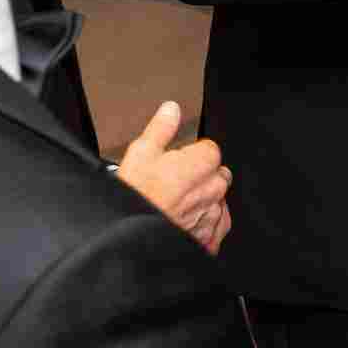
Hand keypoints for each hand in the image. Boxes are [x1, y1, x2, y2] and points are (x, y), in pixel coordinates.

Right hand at [115, 101, 232, 253]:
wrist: (129, 237)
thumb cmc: (135, 197)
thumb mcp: (141, 153)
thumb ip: (161, 128)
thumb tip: (171, 110)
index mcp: (201, 164)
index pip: (210, 149)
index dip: (193, 153)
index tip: (179, 159)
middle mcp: (212, 189)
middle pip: (217, 174)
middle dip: (201, 174)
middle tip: (176, 180)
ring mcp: (212, 214)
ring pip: (218, 200)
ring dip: (204, 198)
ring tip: (177, 202)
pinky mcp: (208, 238)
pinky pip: (218, 225)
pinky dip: (207, 223)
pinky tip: (190, 220)